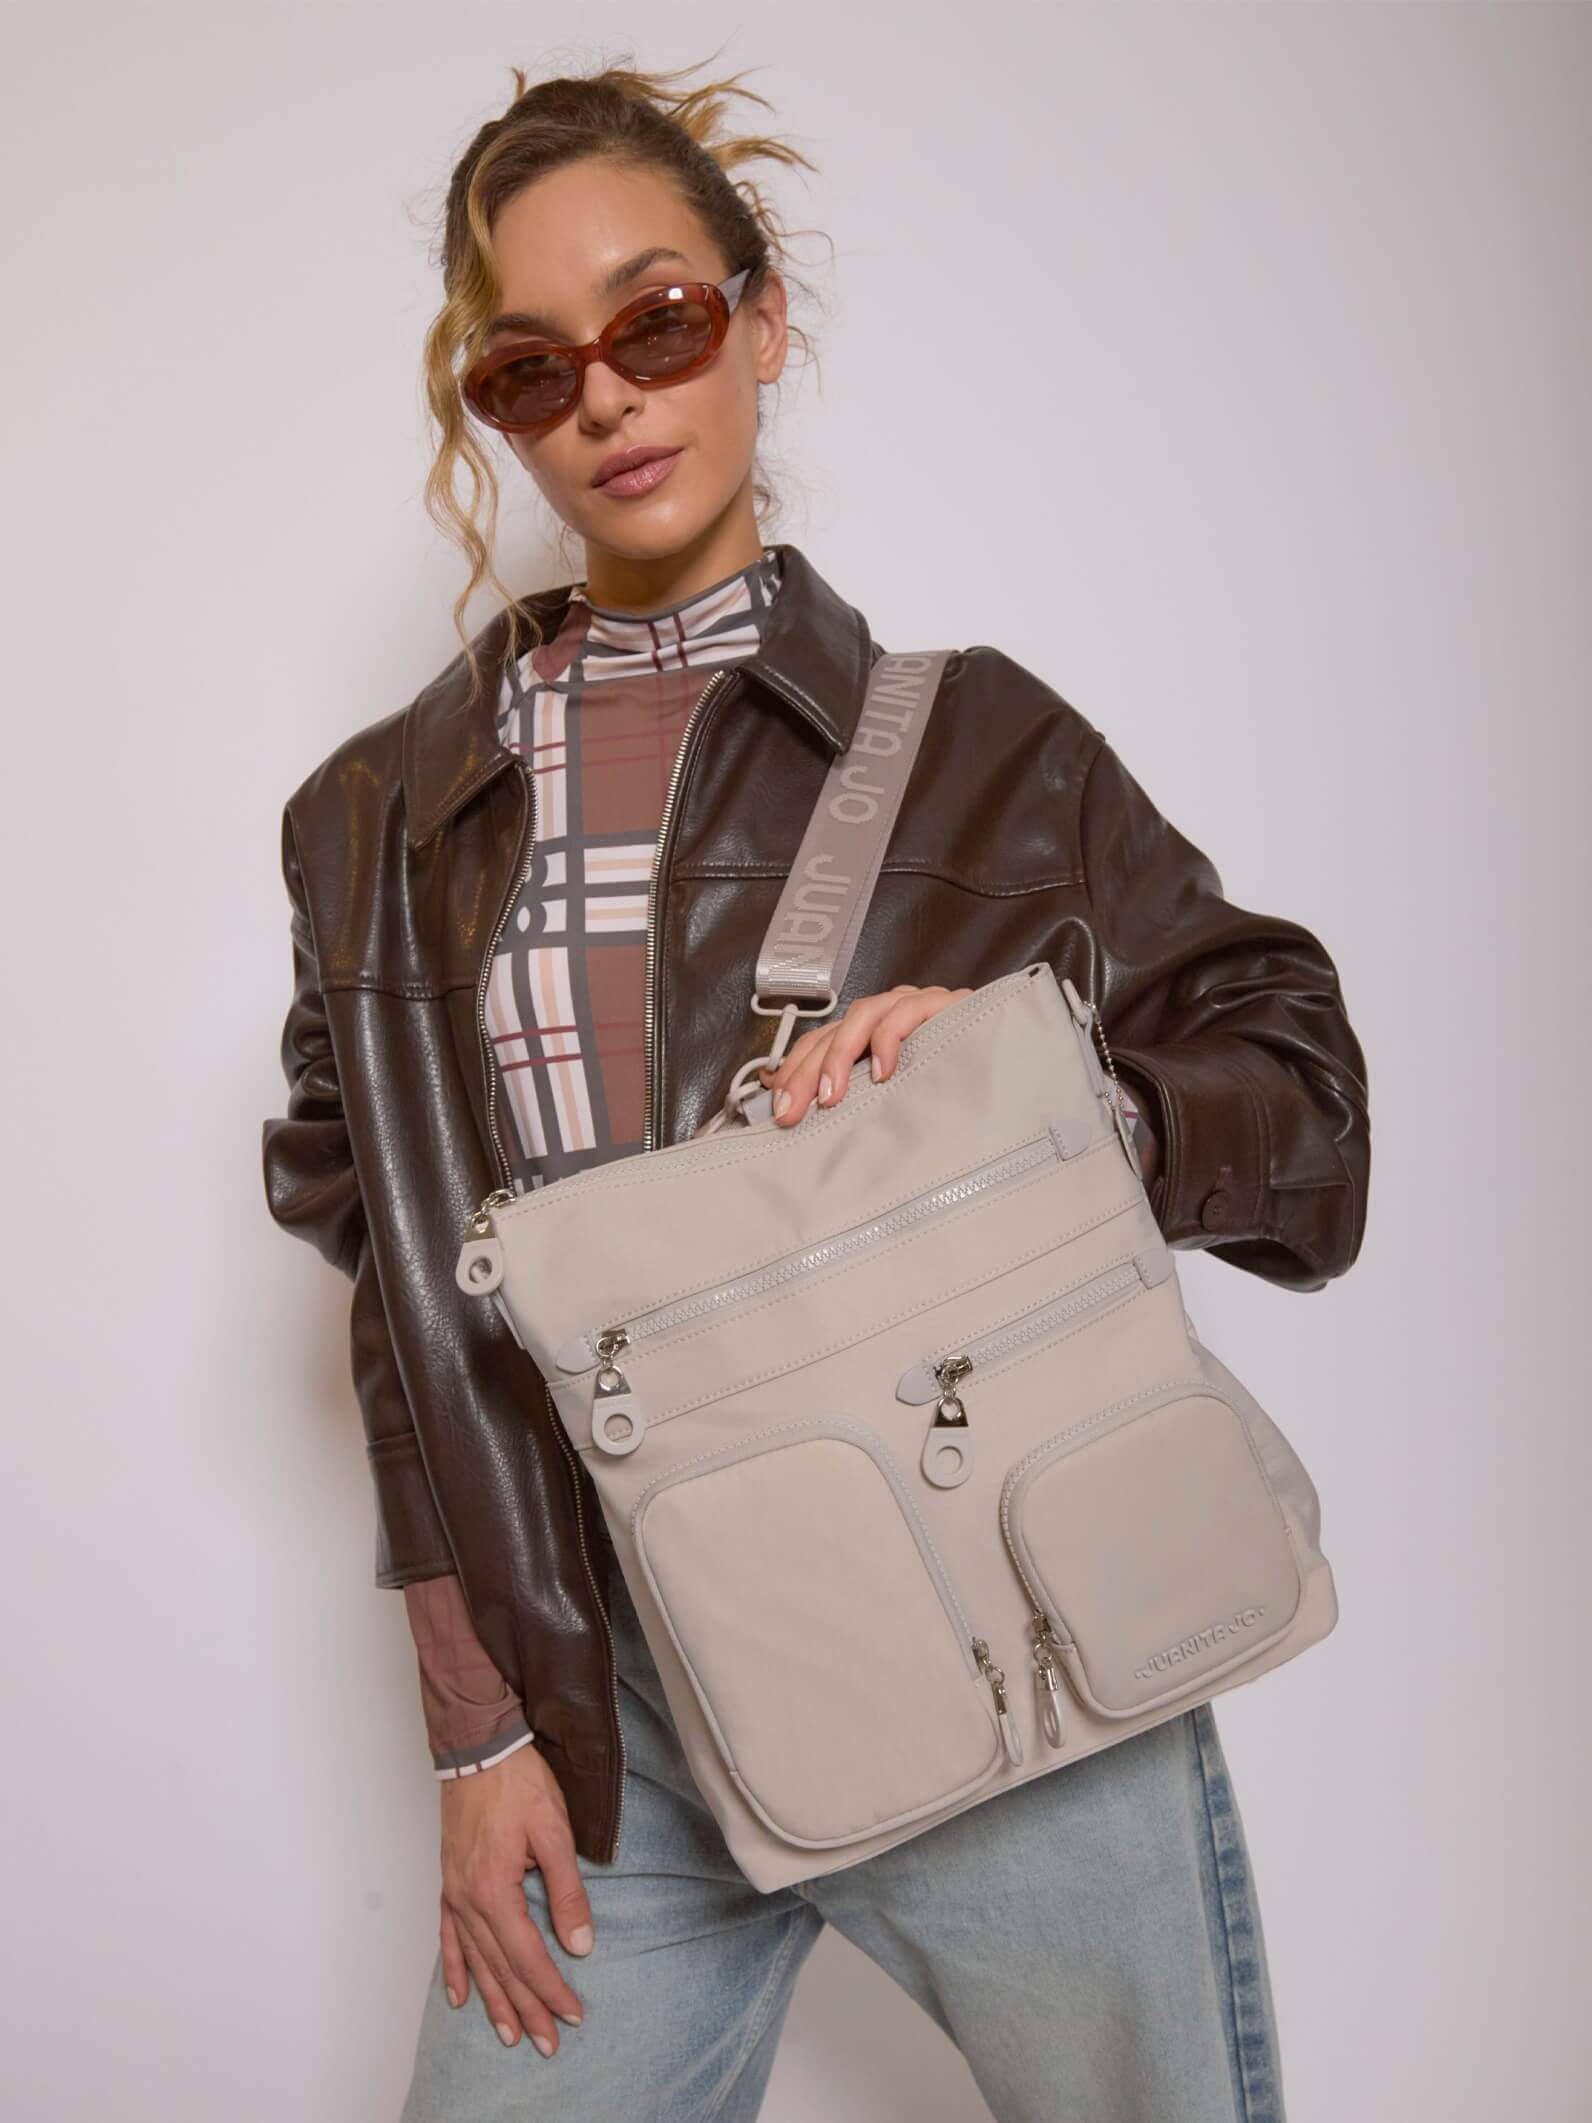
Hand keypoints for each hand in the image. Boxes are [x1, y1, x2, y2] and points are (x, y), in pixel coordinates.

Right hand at [438, 1740, 593, 2056]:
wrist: (479, 1748)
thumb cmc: (518, 1782)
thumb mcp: (554, 1832)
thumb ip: (567, 1891)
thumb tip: (579, 1943)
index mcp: (495, 1891)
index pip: (528, 1955)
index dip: (551, 1989)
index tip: (572, 2013)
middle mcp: (468, 1900)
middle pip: (501, 1967)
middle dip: (526, 2008)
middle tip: (547, 2042)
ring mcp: (454, 1892)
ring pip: (475, 1960)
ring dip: (493, 2000)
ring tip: (509, 2034)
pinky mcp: (450, 1881)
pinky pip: (448, 1937)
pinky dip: (455, 1969)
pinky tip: (461, 1995)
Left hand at [757, 984, 972, 1123]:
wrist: (1013, 1068)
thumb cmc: (953, 1086)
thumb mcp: (892, 1099)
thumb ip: (850, 1096)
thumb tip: (788, 1104)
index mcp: (870, 1034)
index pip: (818, 1043)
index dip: (792, 1072)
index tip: (777, 1108)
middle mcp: (887, 1014)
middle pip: (833, 1032)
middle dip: (806, 1073)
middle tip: (793, 1111)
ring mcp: (915, 1005)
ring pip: (863, 1015)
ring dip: (840, 1057)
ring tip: (831, 1096)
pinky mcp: (944, 1004)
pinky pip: (907, 1013)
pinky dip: (888, 1041)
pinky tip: (883, 1073)